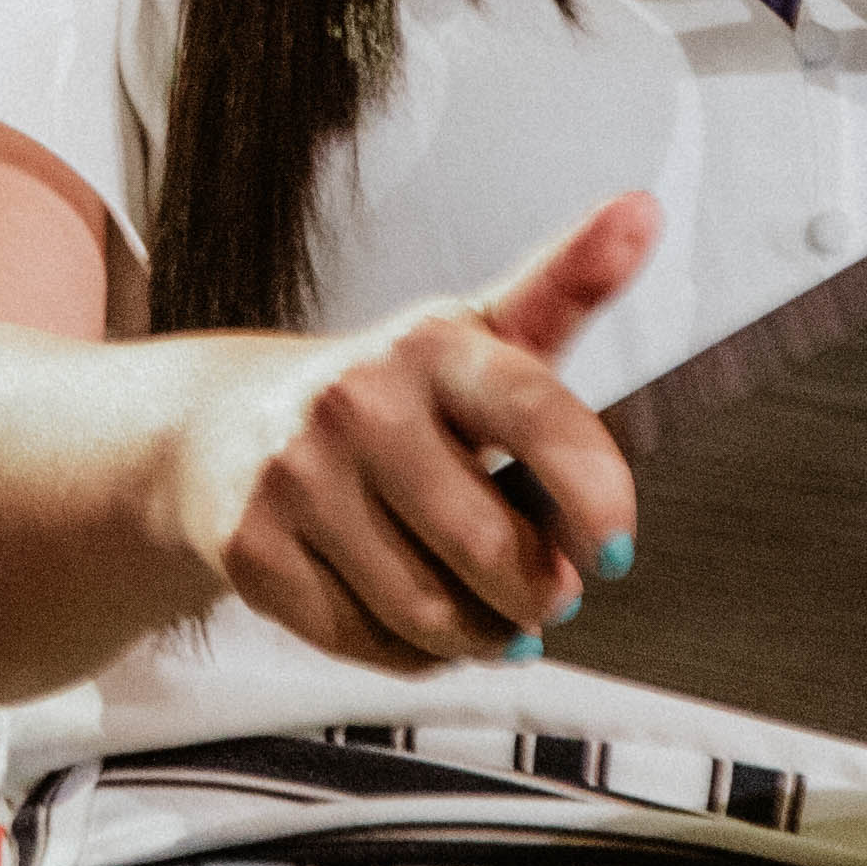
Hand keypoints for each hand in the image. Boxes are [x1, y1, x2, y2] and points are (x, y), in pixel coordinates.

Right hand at [166, 191, 656, 669]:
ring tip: (493, 616)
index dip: (593, 493)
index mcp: (429, 345)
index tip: (616, 550)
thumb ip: (566, 287)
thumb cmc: (386, 395)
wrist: (221, 428)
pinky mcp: (253, 549)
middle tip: (548, 591)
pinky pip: (368, 643)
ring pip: (429, 611)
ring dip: (482, 634)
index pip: (534, 415)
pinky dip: (413, 654)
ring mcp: (295, 477)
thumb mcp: (476, 335)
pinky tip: (418, 620)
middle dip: (540, 591)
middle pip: (488, 547)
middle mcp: (356, 401)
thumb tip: (645, 211)